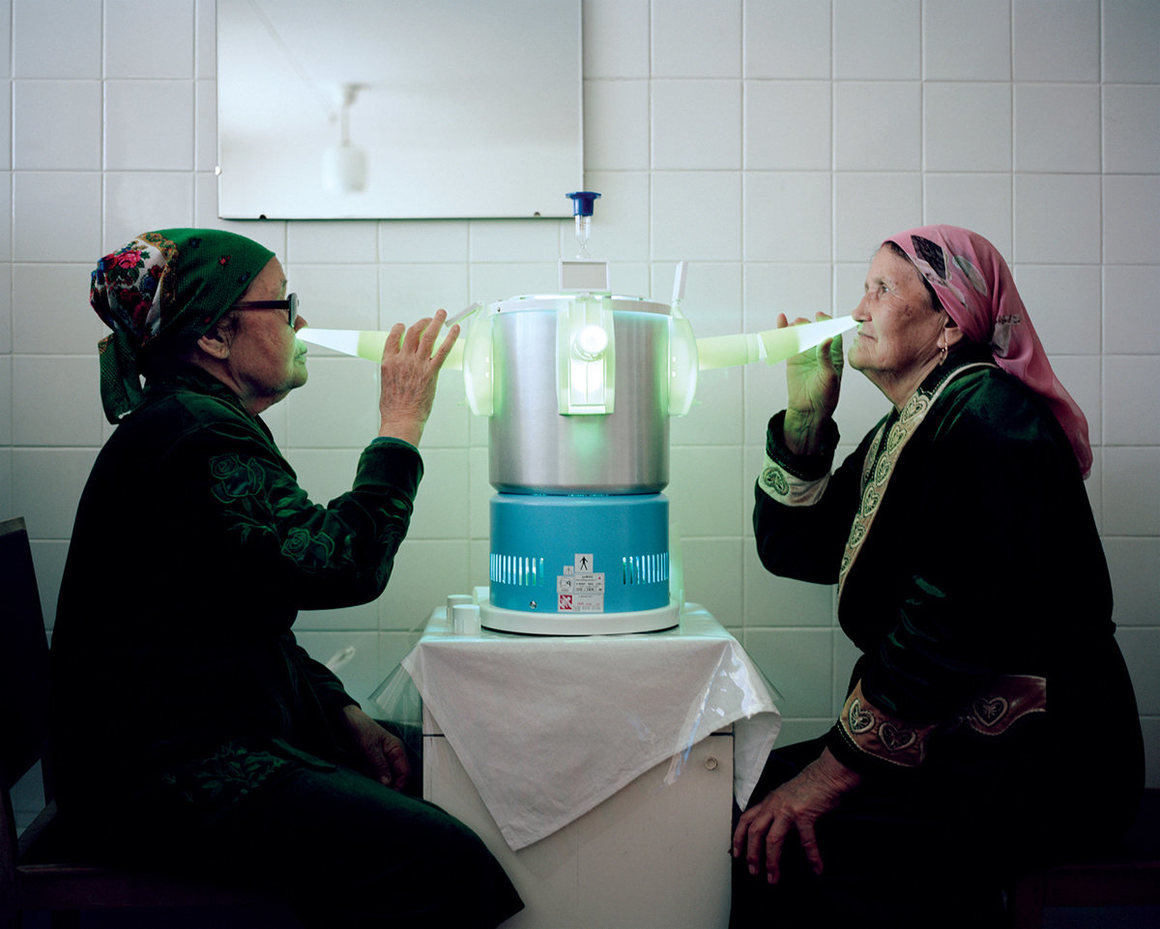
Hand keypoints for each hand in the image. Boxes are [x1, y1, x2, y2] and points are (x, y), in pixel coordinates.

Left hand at [340, 704, 410, 790]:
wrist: (346, 719)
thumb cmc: (361, 728)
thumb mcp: (370, 747)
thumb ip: (379, 765)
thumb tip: (388, 783)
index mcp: (397, 750)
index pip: (405, 773)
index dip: (400, 785)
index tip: (390, 796)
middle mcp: (392, 756)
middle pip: (396, 778)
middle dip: (387, 786)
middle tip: (377, 794)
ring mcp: (382, 760)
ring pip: (384, 778)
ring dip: (376, 782)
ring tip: (367, 783)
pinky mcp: (372, 762)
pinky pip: (374, 775)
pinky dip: (369, 778)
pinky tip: (362, 777)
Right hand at [377, 309, 459, 444]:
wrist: (402, 418)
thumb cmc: (394, 407)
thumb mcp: (387, 384)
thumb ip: (395, 372)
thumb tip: (401, 370)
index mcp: (389, 362)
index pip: (393, 337)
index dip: (400, 329)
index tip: (404, 326)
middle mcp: (402, 359)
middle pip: (412, 333)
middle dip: (421, 322)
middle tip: (428, 319)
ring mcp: (417, 364)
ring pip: (427, 336)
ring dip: (435, 322)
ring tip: (441, 314)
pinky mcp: (431, 371)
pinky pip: (443, 350)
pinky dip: (451, 337)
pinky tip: (456, 329)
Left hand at [731, 747, 860, 883]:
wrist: (827, 773)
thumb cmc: (810, 785)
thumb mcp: (786, 795)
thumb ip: (779, 809)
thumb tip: (775, 827)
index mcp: (769, 801)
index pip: (746, 819)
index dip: (738, 837)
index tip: (737, 853)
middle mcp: (774, 805)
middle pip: (754, 832)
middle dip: (751, 854)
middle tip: (753, 871)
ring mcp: (788, 810)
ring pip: (772, 839)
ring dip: (771, 861)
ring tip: (773, 877)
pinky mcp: (804, 814)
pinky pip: (807, 840)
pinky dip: (812, 857)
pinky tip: (817, 867)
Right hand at [780, 313, 843, 453]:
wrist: (809, 410)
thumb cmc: (825, 396)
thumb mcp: (830, 376)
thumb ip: (826, 357)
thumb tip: (827, 339)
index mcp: (834, 355)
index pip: (832, 334)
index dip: (828, 323)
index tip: (821, 316)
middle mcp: (820, 352)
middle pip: (815, 332)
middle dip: (810, 325)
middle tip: (804, 322)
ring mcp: (806, 355)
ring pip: (801, 335)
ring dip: (797, 327)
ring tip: (794, 323)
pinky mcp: (793, 359)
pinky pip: (788, 344)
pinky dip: (784, 332)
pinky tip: (781, 320)